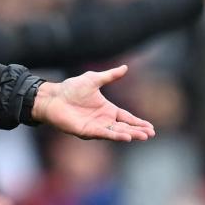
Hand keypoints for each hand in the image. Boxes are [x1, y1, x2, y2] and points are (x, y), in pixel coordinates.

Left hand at [32, 65, 154, 141]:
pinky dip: (115, 135)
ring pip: (116, 132)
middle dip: (138, 130)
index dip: (138, 122)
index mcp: (107, 109)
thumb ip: (110, 76)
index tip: (151, 128)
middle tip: (151, 134)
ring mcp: (95, 126)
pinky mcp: (87, 131)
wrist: (54, 96)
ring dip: (130, 134)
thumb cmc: (71, 88)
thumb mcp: (93, 79)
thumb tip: (125, 67)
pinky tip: (126, 137)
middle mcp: (103, 119)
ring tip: (143, 136)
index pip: (126, 117)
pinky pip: (103, 134)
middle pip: (124, 127)